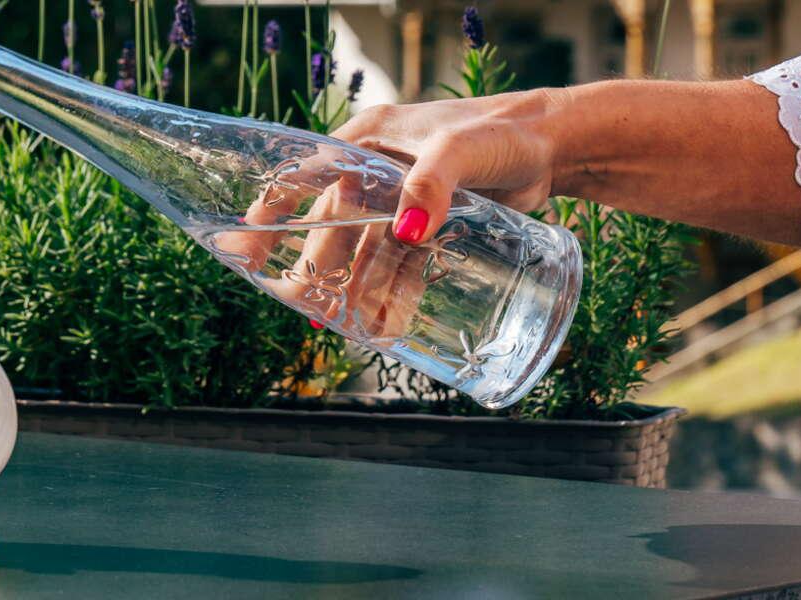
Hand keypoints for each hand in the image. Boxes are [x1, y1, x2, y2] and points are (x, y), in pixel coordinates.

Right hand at [204, 90, 565, 336]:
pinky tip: (387, 324)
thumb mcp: (462, 150)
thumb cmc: (505, 132)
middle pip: (334, 224)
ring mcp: (405, 199)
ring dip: (355, 289)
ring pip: (368, 251)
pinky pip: (402, 263)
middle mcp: (379, 170)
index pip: (306, 174)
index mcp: (369, 141)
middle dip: (316, 267)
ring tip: (347, 328)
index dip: (272, 209)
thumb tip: (405, 233)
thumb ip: (432, 185)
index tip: (244, 244)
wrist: (555, 145)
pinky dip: (392, 292)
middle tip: (304, 307)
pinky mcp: (433, 223)